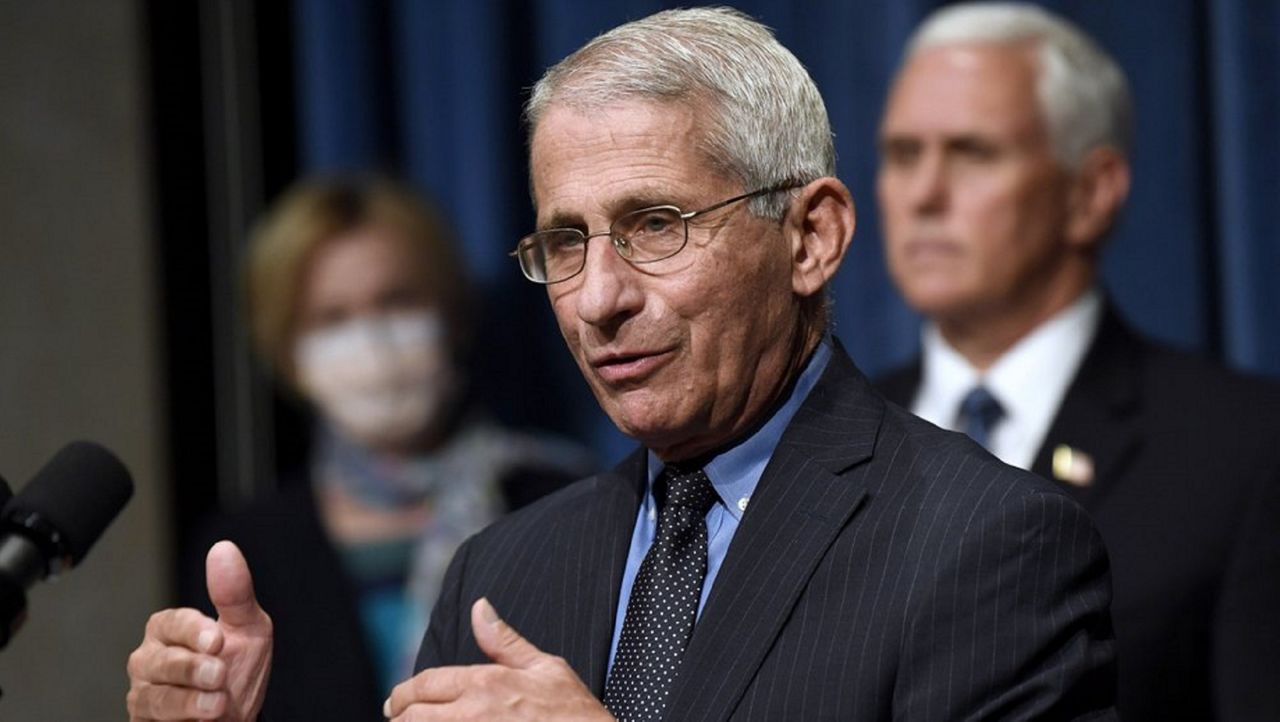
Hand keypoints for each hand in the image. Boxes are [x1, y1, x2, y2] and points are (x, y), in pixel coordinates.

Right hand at [126, 541, 273, 720]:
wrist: (239, 714)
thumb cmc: (239, 665)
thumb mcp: (248, 628)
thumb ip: (234, 593)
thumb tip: (223, 548)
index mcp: (168, 629)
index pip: (171, 623)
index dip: (193, 631)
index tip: (217, 640)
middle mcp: (148, 661)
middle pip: (158, 663)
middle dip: (192, 669)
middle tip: (220, 675)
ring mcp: (143, 695)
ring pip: (153, 698)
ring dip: (189, 702)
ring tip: (218, 704)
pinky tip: (204, 721)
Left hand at [384, 598, 613, 720]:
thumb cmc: (573, 711)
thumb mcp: (545, 666)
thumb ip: (504, 641)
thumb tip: (478, 607)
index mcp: (486, 684)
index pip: (426, 684)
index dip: (403, 693)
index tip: (396, 701)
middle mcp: (473, 715)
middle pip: (414, 716)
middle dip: (401, 716)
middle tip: (398, 717)